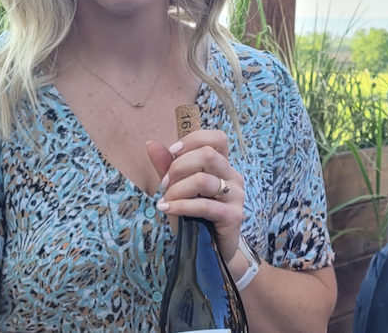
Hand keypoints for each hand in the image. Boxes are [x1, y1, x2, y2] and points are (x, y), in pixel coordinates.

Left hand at [146, 130, 244, 263]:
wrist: (211, 250)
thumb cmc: (194, 214)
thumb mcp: (177, 186)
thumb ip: (166, 165)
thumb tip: (151, 143)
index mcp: (222, 164)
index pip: (216, 138)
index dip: (193, 140)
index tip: (172, 151)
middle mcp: (232, 176)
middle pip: (208, 154)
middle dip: (179, 166)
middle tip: (165, 182)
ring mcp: (236, 195)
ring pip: (203, 179)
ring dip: (177, 189)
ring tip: (166, 200)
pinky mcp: (234, 216)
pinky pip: (204, 205)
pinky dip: (180, 206)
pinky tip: (166, 209)